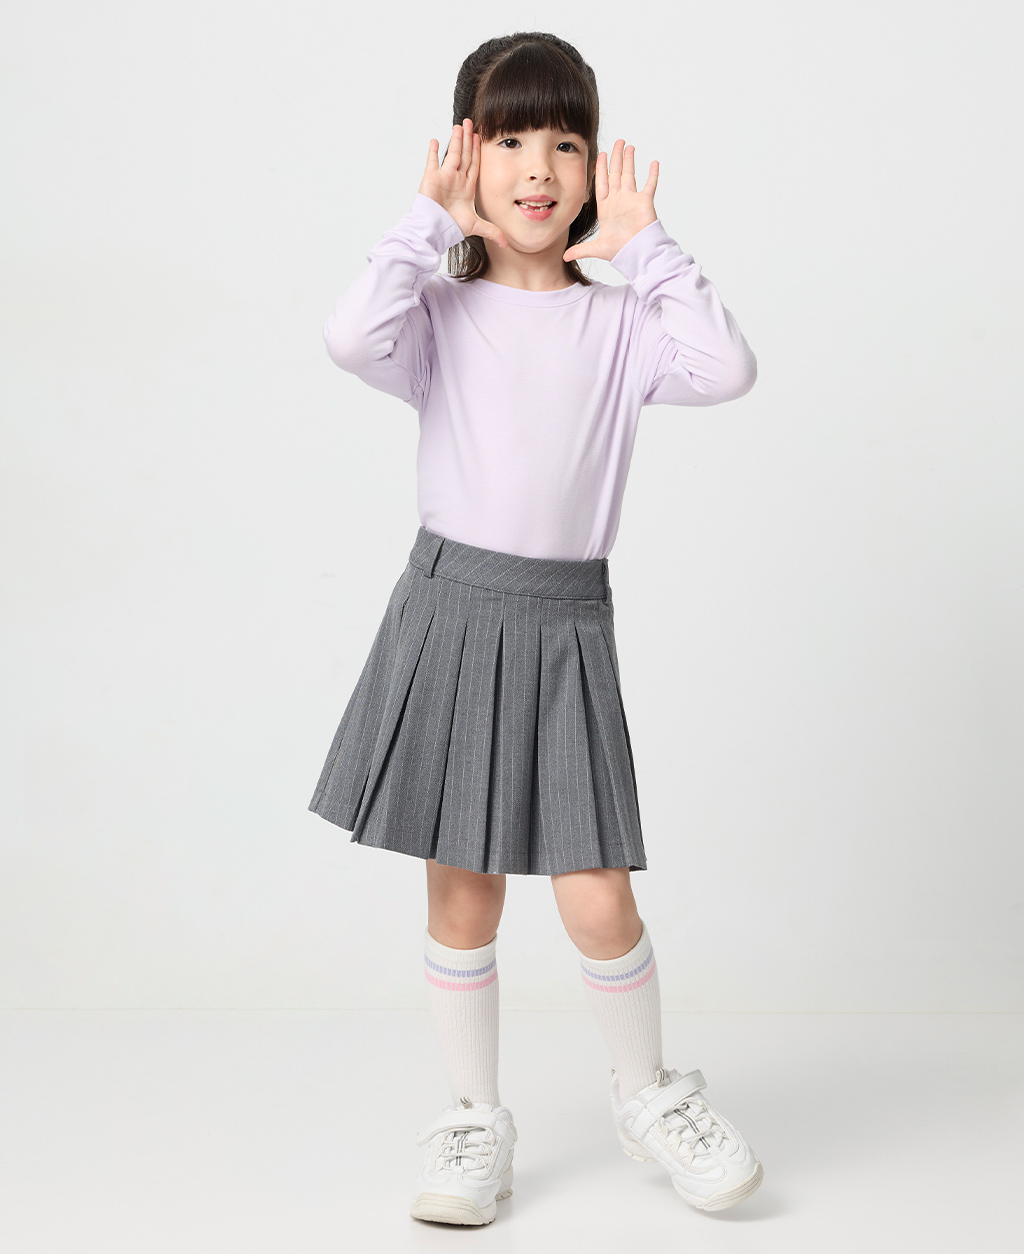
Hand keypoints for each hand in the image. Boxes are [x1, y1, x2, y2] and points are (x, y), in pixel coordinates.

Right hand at [419, 118, 507, 248]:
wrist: (434, 231)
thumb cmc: (451, 227)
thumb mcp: (476, 227)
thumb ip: (492, 231)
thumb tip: (507, 244)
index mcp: (466, 187)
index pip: (474, 164)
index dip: (477, 150)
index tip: (480, 136)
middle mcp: (456, 180)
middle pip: (464, 154)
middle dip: (467, 139)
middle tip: (470, 122)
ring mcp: (444, 178)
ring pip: (452, 154)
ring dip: (456, 139)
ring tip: (459, 125)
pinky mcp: (431, 178)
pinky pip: (432, 161)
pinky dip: (433, 151)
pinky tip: (435, 140)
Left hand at [563, 139, 657, 263]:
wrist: (637, 255)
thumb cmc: (619, 252)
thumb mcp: (596, 249)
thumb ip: (581, 250)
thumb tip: (564, 257)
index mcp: (606, 208)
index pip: (602, 183)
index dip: (601, 169)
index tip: (600, 155)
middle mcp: (619, 201)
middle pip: (616, 174)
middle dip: (615, 158)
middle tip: (617, 142)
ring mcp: (632, 200)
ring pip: (629, 175)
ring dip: (629, 160)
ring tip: (629, 146)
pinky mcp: (644, 202)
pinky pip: (649, 185)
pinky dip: (652, 174)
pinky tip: (654, 162)